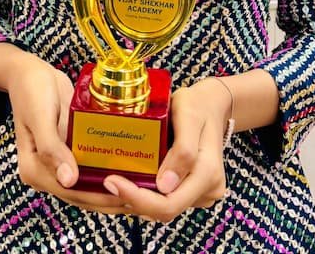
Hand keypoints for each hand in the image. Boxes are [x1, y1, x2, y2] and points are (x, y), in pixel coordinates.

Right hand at [6, 53, 127, 214]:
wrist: (29, 72)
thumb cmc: (31, 90)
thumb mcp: (40, 116)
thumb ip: (50, 148)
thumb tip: (69, 181)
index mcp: (34, 169)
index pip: (70, 191)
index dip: (98, 196)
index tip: (125, 196)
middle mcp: (46, 172)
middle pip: (81, 193)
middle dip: (110, 197)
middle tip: (143, 195)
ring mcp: (59, 162)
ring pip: (87, 183)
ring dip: (111, 187)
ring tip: (142, 188)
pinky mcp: (69, 150)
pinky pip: (89, 165)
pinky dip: (106, 169)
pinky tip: (129, 169)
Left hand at [101, 77, 230, 222]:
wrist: (212, 105)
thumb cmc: (198, 105)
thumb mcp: (189, 115)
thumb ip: (183, 149)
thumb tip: (165, 186)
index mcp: (208, 174)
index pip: (169, 203)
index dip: (137, 198)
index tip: (111, 181)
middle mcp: (206, 190)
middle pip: (162, 210)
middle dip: (130, 200)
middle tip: (102, 182)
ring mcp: (198, 193)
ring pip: (161, 207)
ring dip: (134, 199)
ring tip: (106, 182)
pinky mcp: (188, 190)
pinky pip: (163, 198)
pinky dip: (143, 192)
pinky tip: (124, 179)